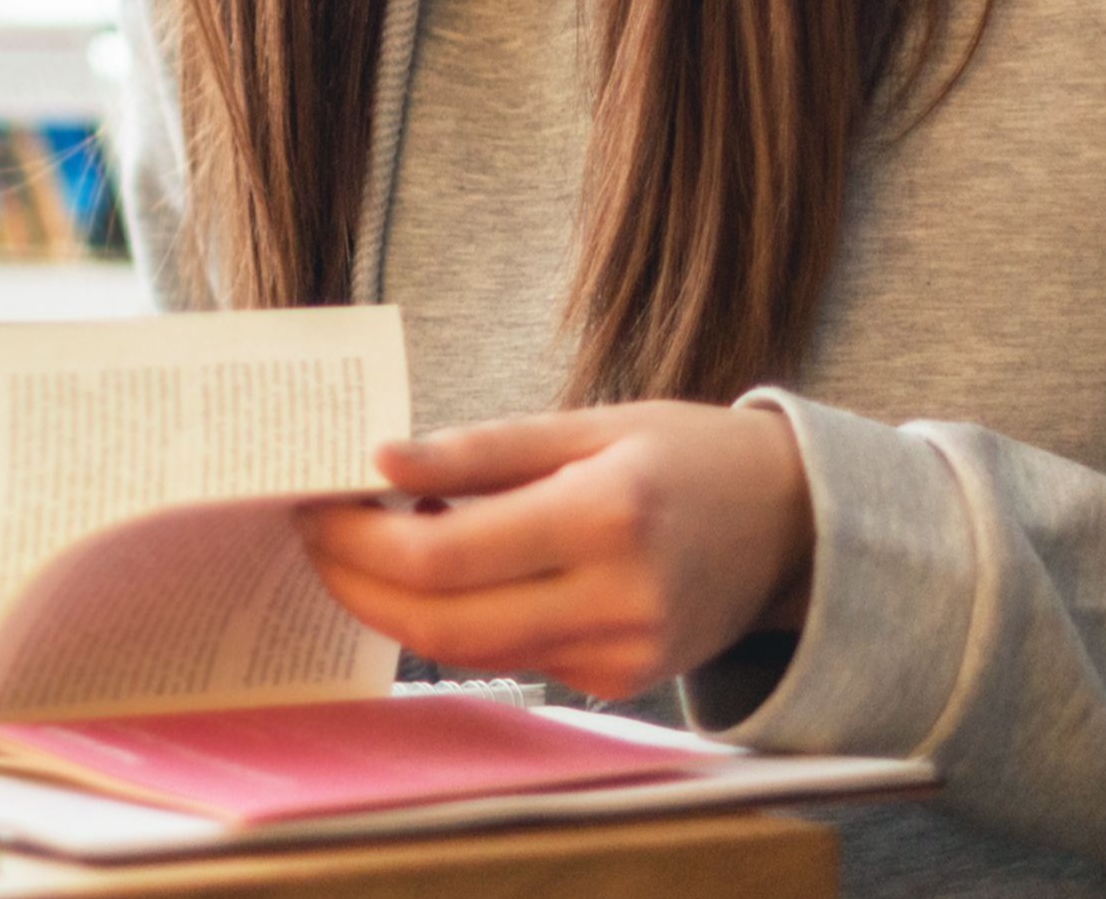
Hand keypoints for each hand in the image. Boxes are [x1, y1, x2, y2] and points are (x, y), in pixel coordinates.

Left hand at [297, 401, 813, 699]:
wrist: (790, 526)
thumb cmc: (684, 456)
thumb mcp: (589, 423)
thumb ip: (480, 449)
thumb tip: (377, 459)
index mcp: (607, 516)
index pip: (442, 556)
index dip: (358, 539)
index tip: (315, 501)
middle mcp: (617, 598)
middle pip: (437, 623)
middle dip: (354, 583)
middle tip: (315, 533)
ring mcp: (619, 653)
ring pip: (464, 650)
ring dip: (395, 605)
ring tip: (365, 544)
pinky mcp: (617, 681)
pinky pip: (508, 658)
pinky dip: (456, 619)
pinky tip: (440, 572)